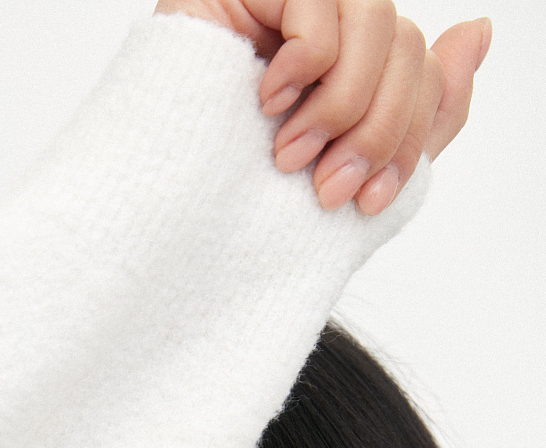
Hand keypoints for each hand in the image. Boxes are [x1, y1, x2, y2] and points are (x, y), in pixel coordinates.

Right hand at [152, 0, 491, 213]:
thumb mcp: (355, 169)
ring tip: (287, 154)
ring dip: (341, 108)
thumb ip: (424, 108)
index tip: (368, 200)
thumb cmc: (238, 208)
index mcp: (345, 60)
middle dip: (378, 131)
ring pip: (377, 21)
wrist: (162, 231)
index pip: (418, 65)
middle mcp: (318, 20)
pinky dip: (301, 70)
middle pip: (403, 43)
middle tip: (326, 189)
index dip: (409, 135)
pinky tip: (261, 101)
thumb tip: (479, 33)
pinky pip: (320, 11)